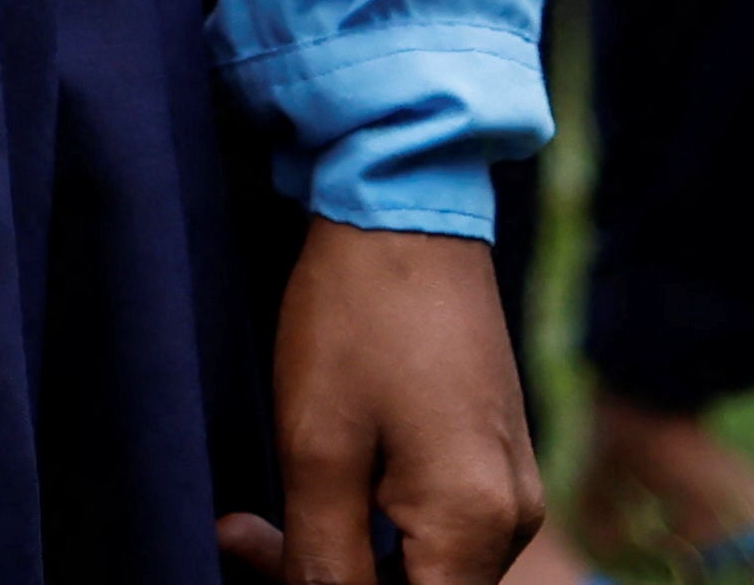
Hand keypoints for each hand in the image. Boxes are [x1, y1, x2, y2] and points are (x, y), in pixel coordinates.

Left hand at [217, 222, 547, 584]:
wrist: (406, 207)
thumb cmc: (356, 320)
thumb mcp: (316, 452)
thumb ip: (321, 563)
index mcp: (475, 526)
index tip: (265, 565)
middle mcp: (512, 518)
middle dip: (323, 582)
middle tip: (241, 538)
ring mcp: (509, 485)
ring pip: (420, 568)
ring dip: (340, 553)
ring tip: (256, 519)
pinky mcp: (493, 457)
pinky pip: (434, 525)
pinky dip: (370, 519)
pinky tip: (318, 481)